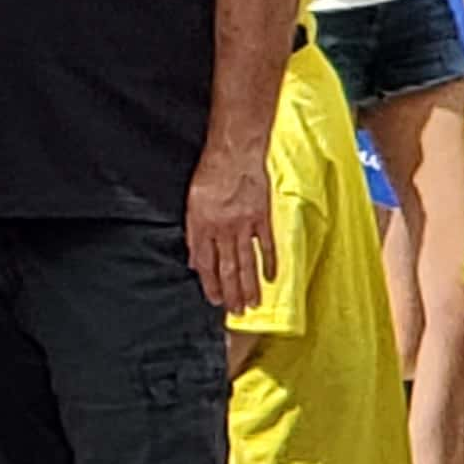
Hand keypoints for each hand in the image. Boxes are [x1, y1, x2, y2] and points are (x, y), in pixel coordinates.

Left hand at [186, 137, 274, 311]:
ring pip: (247, 262)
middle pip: (227, 267)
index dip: (210, 283)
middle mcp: (224, 228)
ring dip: (250, 286)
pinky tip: (272, 279)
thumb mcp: (192, 201)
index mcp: (203, 224)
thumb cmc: (210, 173)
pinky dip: (270, 263)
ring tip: (252, 304)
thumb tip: (194, 259)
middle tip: (236, 312)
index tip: (214, 300)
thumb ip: (194, 233)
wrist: (234, 151)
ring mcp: (245, 224)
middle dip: (231, 292)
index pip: (206, 262)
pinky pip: (267, 245)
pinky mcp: (263, 217)